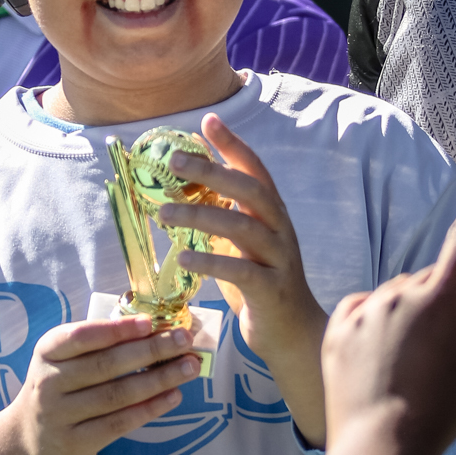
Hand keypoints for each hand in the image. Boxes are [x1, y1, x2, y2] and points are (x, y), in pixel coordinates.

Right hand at [0, 316, 202, 454]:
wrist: (30, 442)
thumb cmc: (59, 389)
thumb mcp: (63, 362)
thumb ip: (98, 345)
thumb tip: (154, 328)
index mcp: (47, 351)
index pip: (82, 336)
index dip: (117, 329)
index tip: (151, 322)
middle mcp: (49, 382)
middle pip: (106, 364)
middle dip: (150, 350)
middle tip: (183, 340)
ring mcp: (60, 414)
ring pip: (117, 394)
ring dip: (158, 379)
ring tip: (189, 367)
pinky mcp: (75, 442)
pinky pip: (119, 423)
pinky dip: (149, 409)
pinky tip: (173, 396)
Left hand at [154, 112, 328, 445]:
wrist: (292, 333)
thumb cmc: (261, 283)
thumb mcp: (243, 243)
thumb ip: (226, 214)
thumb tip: (188, 184)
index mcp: (273, 214)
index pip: (256, 170)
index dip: (233, 144)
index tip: (207, 121)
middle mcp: (281, 229)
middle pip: (250, 190)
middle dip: (213, 172)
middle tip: (174, 163)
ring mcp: (279, 259)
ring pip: (242, 228)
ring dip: (200, 218)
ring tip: (163, 214)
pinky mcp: (272, 290)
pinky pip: (240, 271)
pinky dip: (210, 263)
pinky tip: (181, 259)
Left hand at [322, 172, 455, 454]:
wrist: (378, 452)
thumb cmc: (435, 418)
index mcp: (441, 300)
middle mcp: (399, 294)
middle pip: (436, 282)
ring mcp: (365, 309)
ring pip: (399, 296)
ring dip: (416, 315)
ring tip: (426, 360)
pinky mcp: (338, 327)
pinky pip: (363, 309)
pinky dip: (378, 322)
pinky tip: (388, 355)